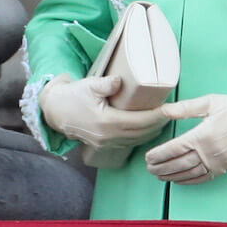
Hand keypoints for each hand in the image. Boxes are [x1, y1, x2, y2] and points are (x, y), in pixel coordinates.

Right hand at [38, 74, 169, 148]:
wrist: (54, 111)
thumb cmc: (72, 96)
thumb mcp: (88, 85)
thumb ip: (106, 84)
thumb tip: (121, 80)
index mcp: (107, 122)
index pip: (140, 121)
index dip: (157, 116)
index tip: (170, 109)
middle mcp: (109, 137)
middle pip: (142, 133)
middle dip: (159, 124)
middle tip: (171, 113)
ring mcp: (106, 143)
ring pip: (136, 140)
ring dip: (151, 132)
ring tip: (162, 120)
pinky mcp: (103, 145)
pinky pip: (128, 142)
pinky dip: (140, 136)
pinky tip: (146, 129)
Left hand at [145, 94, 226, 183]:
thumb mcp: (207, 102)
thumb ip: (183, 108)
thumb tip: (162, 110)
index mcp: (202, 135)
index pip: (174, 149)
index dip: (159, 154)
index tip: (148, 157)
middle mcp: (209, 152)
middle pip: (179, 164)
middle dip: (162, 167)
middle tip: (149, 168)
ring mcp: (217, 162)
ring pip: (190, 173)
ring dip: (172, 176)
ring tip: (159, 175)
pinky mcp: (224, 168)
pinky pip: (204, 178)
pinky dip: (189, 181)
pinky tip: (178, 180)